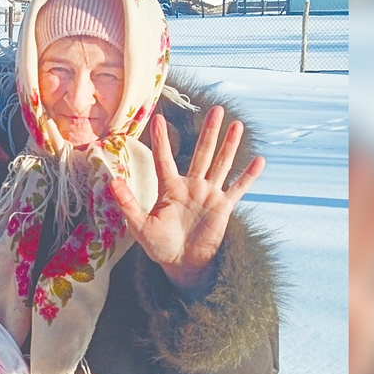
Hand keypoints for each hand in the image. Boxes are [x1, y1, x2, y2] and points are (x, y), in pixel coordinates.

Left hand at [110, 107, 265, 291]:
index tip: (159, 118)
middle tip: (217, 108)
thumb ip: (128, 204)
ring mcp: (209, 194)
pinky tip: (259, 160)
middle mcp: (191, 185)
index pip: (164, 158)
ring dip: (230, 145)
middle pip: (202, 153)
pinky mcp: (223, 207)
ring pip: (221, 164)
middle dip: (209, 132)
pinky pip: (238, 189)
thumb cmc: (159, 246)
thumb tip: (113, 182)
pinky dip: (248, 176)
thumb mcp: (140, 226)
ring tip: (237, 124)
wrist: (182, 264)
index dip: (162, 139)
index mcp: (170, 188)